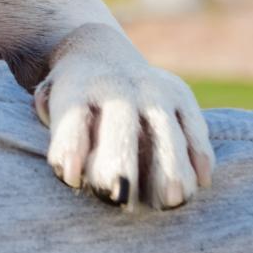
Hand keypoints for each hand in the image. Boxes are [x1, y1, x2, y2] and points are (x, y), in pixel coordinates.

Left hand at [34, 22, 214, 210]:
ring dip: (172, 167)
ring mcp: (152, 89)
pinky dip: (199, 154)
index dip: (70, 146)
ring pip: (166, 130)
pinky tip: (200, 182)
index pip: (72, 118)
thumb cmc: (72, 101)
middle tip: (121, 196)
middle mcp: (115, 87)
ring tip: (173, 200)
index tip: (71, 176)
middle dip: (120, 159)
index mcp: (75, 90)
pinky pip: (194, 126)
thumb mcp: (51, 106)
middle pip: (120, 124)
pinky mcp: (181, 94)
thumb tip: (72, 172)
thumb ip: (60, 135)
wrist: (98, 53)